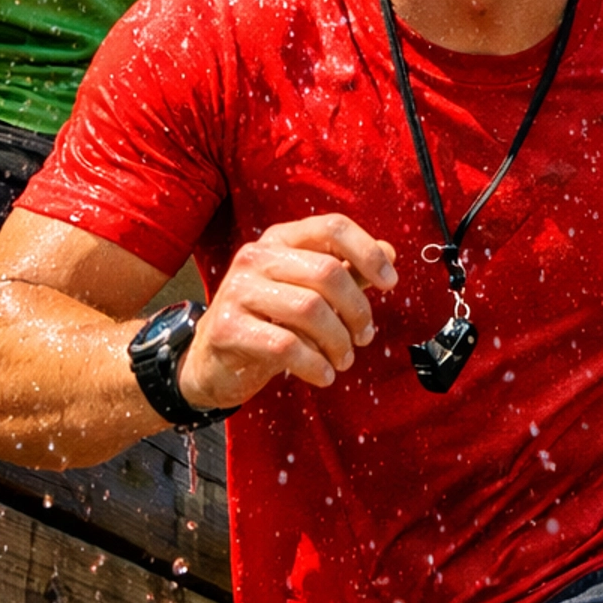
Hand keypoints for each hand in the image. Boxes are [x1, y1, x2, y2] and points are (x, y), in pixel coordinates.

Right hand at [176, 214, 397, 412]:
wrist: (211, 362)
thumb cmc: (267, 322)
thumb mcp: (307, 291)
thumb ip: (346, 271)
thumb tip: (388, 251)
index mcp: (280, 240)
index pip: (332, 227)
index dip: (368, 252)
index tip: (391, 282)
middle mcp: (256, 257)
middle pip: (328, 272)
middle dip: (357, 310)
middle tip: (364, 337)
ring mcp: (238, 290)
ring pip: (310, 309)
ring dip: (338, 341)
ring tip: (343, 360)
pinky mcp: (227, 327)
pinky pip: (286, 345)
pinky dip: (315, 364)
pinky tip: (323, 375)